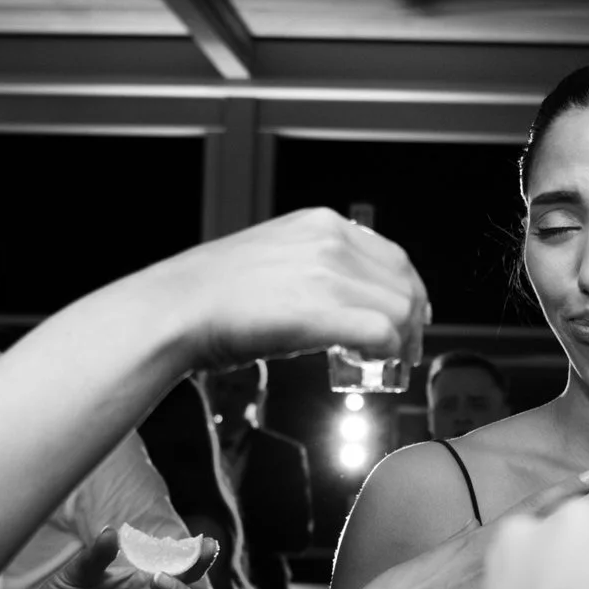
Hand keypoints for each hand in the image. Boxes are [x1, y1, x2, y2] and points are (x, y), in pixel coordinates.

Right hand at [147, 207, 430, 373]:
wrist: (176, 308)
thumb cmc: (212, 294)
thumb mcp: (273, 257)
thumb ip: (312, 269)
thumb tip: (339, 299)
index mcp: (320, 224)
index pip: (393, 256)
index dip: (408, 291)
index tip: (410, 315)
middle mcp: (331, 242)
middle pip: (404, 284)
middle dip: (412, 322)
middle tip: (406, 350)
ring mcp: (329, 275)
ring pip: (400, 310)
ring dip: (401, 341)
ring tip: (388, 363)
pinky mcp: (323, 312)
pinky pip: (383, 332)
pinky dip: (386, 353)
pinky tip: (371, 364)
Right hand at [342, 470, 588, 588]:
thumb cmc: (425, 586)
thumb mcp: (458, 549)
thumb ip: (487, 539)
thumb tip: (507, 531)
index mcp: (492, 535)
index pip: (538, 505)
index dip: (570, 489)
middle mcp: (503, 555)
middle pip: (564, 534)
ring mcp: (507, 588)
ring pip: (565, 572)